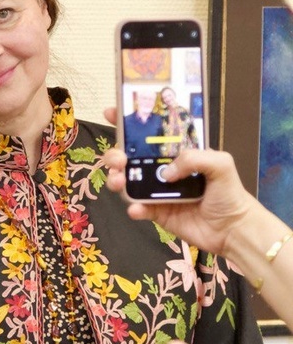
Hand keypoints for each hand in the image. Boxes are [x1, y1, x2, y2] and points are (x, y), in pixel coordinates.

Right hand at [102, 108, 257, 258]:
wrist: (232, 229)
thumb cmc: (228, 193)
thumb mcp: (221, 164)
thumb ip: (194, 158)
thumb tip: (165, 173)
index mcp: (174, 154)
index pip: (148, 135)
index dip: (128, 123)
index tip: (110, 114)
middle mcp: (160, 170)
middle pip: (128, 157)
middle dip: (114, 155)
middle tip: (119, 159)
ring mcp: (155, 191)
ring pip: (126, 181)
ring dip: (116, 179)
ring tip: (119, 182)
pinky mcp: (155, 212)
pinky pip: (137, 207)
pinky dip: (133, 207)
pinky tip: (137, 209)